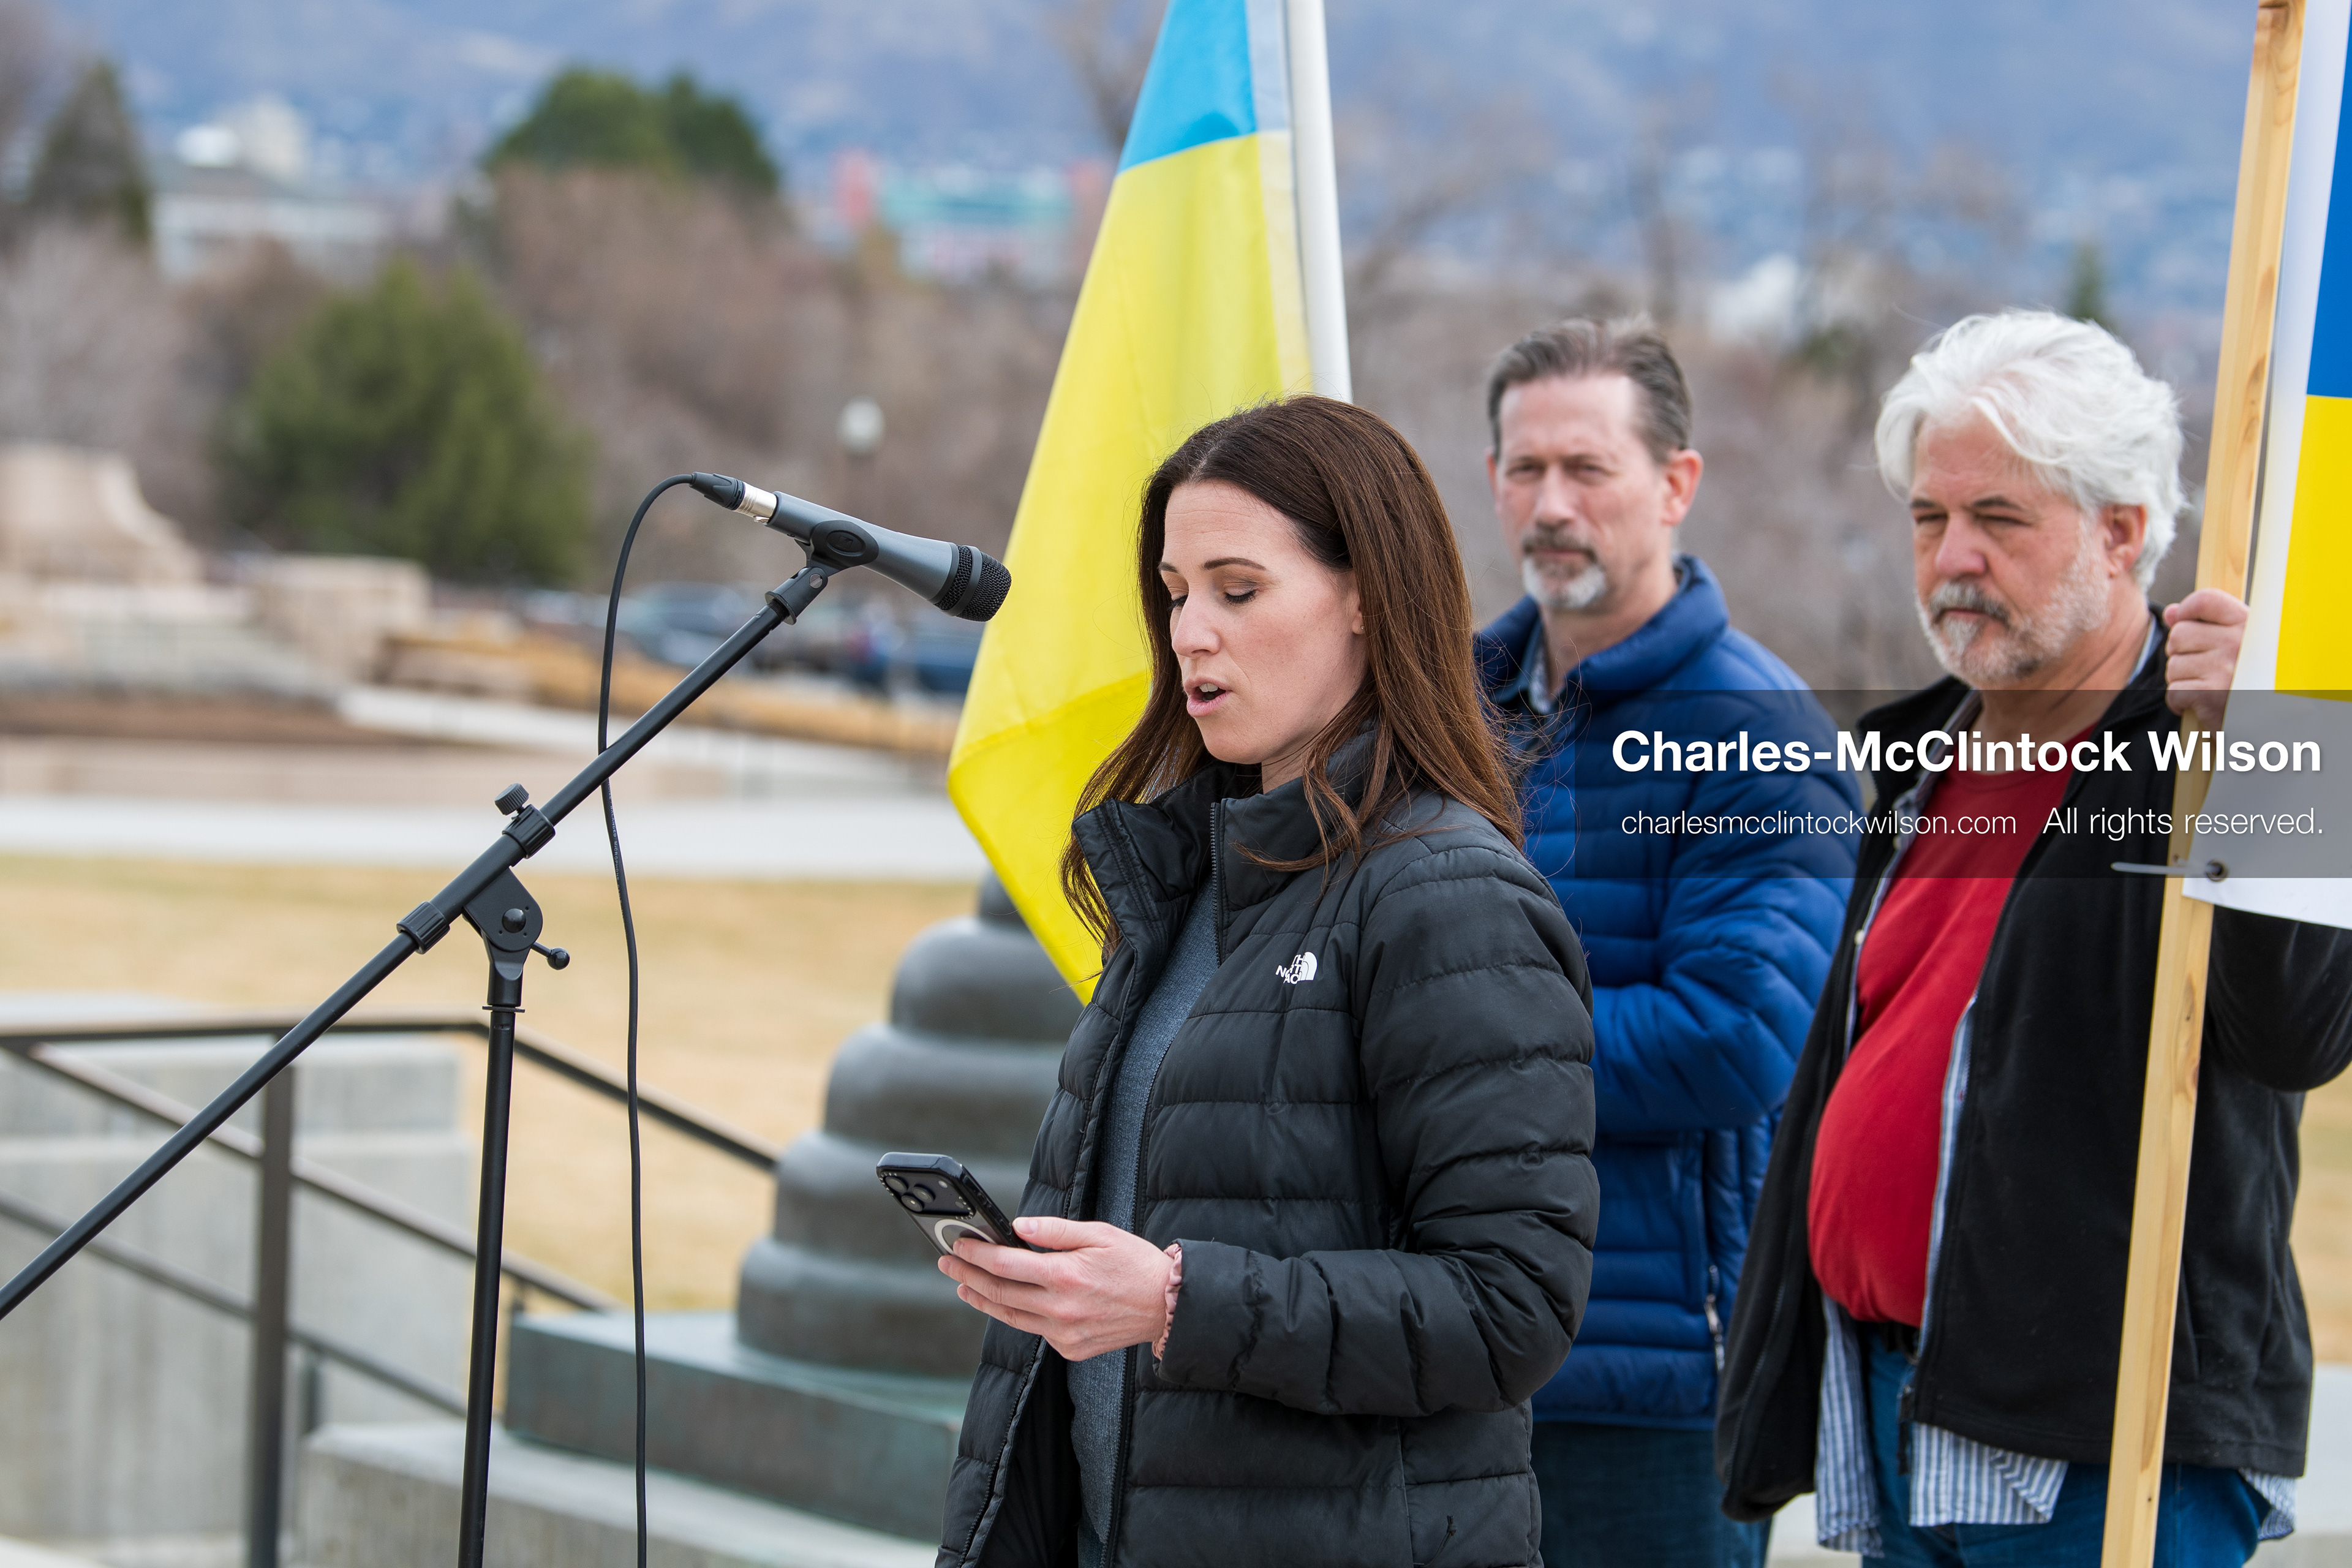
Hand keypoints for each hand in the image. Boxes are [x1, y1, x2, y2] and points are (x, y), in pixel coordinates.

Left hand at [938, 1215, 1173, 1361]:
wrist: (1166, 1306)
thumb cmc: (1135, 1264)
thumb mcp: (1099, 1234)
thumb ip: (1055, 1231)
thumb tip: (1018, 1227)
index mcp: (1066, 1276)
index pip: (1006, 1264)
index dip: (977, 1253)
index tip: (958, 1244)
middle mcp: (1061, 1309)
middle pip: (1000, 1293)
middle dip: (969, 1275)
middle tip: (948, 1263)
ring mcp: (1064, 1333)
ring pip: (1011, 1317)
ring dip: (982, 1300)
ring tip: (964, 1285)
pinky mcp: (1070, 1349)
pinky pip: (1035, 1330)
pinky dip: (1016, 1315)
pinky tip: (1006, 1303)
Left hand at [2163, 589, 2247, 728]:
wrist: (2278, 722)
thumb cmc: (2256, 681)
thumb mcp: (2241, 646)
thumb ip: (2206, 626)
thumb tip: (2170, 612)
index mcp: (2249, 625)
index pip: (2206, 600)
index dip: (2186, 611)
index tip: (2186, 624)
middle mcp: (2238, 642)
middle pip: (2178, 635)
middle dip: (2181, 654)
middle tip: (2203, 669)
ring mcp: (2224, 668)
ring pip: (2173, 666)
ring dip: (2182, 681)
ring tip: (2208, 688)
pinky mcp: (2210, 694)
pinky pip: (2174, 692)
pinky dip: (2180, 702)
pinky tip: (2201, 705)